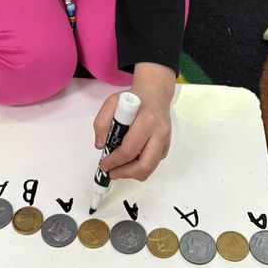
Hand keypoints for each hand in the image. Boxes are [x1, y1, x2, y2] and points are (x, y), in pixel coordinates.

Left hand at [93, 63, 175, 182]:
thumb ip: (101, 122)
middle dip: (125, 173)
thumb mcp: (112, 102)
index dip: (114, 161)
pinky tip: (129, 160)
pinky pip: (153, 163)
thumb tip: (101, 145)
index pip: (130, 149)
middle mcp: (159, 132)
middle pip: (144, 165)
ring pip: (150, 168)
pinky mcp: (166, 146)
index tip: (104, 164)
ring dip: (132, 173)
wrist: (155, 94)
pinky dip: (140, 167)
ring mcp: (165, 141)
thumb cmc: (134, 99)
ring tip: (119, 169)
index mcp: (146, 120)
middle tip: (112, 172)